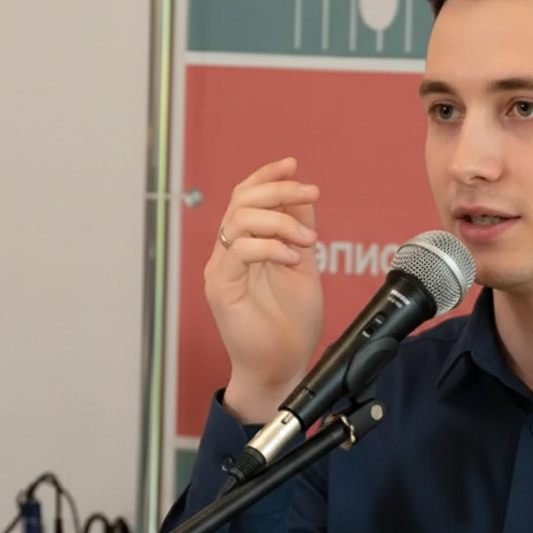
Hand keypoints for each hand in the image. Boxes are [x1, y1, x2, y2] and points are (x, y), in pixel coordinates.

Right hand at [205, 158, 323, 422]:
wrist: (282, 367)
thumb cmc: (292, 327)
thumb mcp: (304, 269)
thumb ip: (300, 234)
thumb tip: (304, 197)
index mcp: (244, 248)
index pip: (245, 198)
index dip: (266, 177)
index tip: (293, 165)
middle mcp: (227, 255)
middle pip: (240, 201)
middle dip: (278, 190)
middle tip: (311, 193)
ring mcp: (221, 270)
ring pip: (239, 221)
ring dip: (281, 221)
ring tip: (309, 240)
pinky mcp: (222, 288)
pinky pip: (241, 251)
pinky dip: (271, 247)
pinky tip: (294, 258)